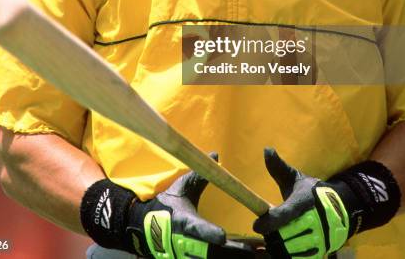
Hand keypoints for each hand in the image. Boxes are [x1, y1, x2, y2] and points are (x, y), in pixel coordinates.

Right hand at [127, 167, 254, 257]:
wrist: (145, 226)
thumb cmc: (167, 204)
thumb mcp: (182, 187)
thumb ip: (201, 175)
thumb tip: (216, 155)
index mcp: (183, 221)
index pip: (197, 229)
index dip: (208, 234)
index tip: (222, 236)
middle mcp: (185, 242)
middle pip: (211, 253)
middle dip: (235, 252)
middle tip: (258, 251)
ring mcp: (186, 256)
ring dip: (236, 258)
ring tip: (259, 256)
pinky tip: (247, 258)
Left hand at [253, 149, 348, 257]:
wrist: (341, 208)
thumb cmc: (311, 192)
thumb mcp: (295, 178)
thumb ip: (278, 167)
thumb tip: (266, 150)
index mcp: (304, 201)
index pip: (286, 213)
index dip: (270, 221)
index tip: (256, 225)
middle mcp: (314, 221)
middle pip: (285, 235)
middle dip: (273, 234)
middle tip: (268, 229)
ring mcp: (320, 238)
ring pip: (292, 250)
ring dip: (280, 246)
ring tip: (277, 237)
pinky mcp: (322, 251)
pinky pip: (300, 258)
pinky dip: (289, 255)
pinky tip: (284, 248)